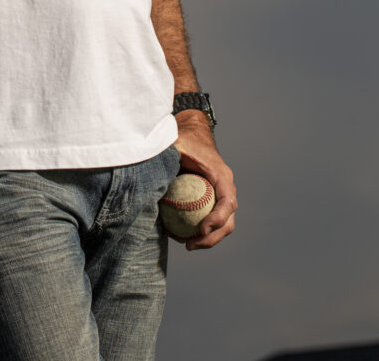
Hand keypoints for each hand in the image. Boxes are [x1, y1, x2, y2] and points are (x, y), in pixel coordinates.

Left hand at [173, 113, 236, 250]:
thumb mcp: (176, 144)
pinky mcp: (211, 201)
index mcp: (222, 176)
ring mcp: (220, 197)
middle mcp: (225, 189)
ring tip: (184, 244)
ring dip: (206, 239)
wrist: (194, 133)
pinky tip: (177, 234)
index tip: (201, 229)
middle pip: (228, 221)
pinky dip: (197, 231)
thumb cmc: (185, 139)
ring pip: (220, 226)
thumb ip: (166, 156)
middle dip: (212, 238)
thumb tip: (150, 175)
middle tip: (189, 245)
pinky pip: (209, 220)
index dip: (217, 219)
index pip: (227, 203)